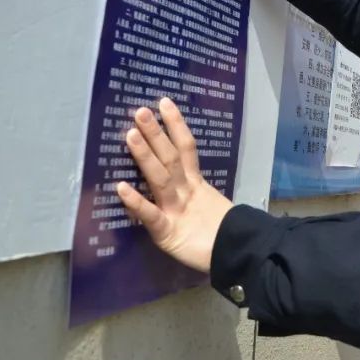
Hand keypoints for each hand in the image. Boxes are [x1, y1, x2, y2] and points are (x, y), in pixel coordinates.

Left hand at [117, 98, 234, 273]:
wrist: (238, 256)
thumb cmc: (222, 236)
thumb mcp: (209, 208)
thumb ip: (197, 195)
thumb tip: (187, 180)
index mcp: (197, 184)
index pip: (186, 148)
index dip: (176, 125)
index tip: (164, 103)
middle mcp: (187, 191)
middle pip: (170, 157)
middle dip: (156, 133)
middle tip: (140, 110)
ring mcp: (177, 209)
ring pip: (160, 177)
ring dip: (145, 155)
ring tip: (129, 134)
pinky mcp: (168, 232)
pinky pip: (150, 215)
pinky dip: (136, 202)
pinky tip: (121, 188)